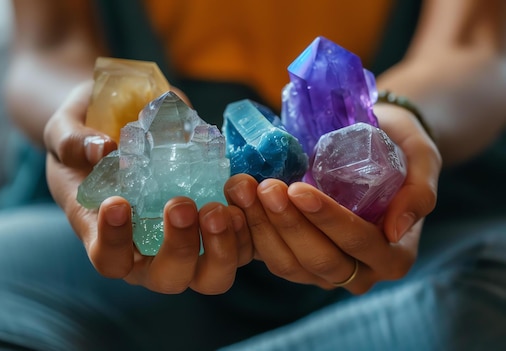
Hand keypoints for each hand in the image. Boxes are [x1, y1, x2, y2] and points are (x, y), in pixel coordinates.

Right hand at [44, 83, 252, 294]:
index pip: (108, 259)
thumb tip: (103, 148)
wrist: (120, 125)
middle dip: (180, 248)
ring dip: (222, 247)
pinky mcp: (216, 229)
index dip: (114, 241)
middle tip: (181, 204)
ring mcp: (187, 244)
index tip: (117, 203)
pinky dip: (248, 228)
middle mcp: (148, 252)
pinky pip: (241, 246)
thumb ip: (73, 141)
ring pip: (211, 275)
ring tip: (221, 206)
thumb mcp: (64, 131)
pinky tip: (243, 193)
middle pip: (168, 278)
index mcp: (106, 236)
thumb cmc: (85, 139)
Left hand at [224, 105, 440, 293]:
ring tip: (244, 188)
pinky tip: (236, 201)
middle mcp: (359, 271)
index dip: (327, 220)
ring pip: (287, 263)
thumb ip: (420, 190)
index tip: (298, 189)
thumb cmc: (400, 145)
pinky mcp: (293, 258)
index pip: (358, 243)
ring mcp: (322, 270)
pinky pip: (268, 255)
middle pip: (319, 260)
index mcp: (393, 255)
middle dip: (288, 224)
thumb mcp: (423, 157)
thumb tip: (396, 229)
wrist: (372, 141)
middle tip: (265, 187)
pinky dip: (249, 230)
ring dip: (262, 227)